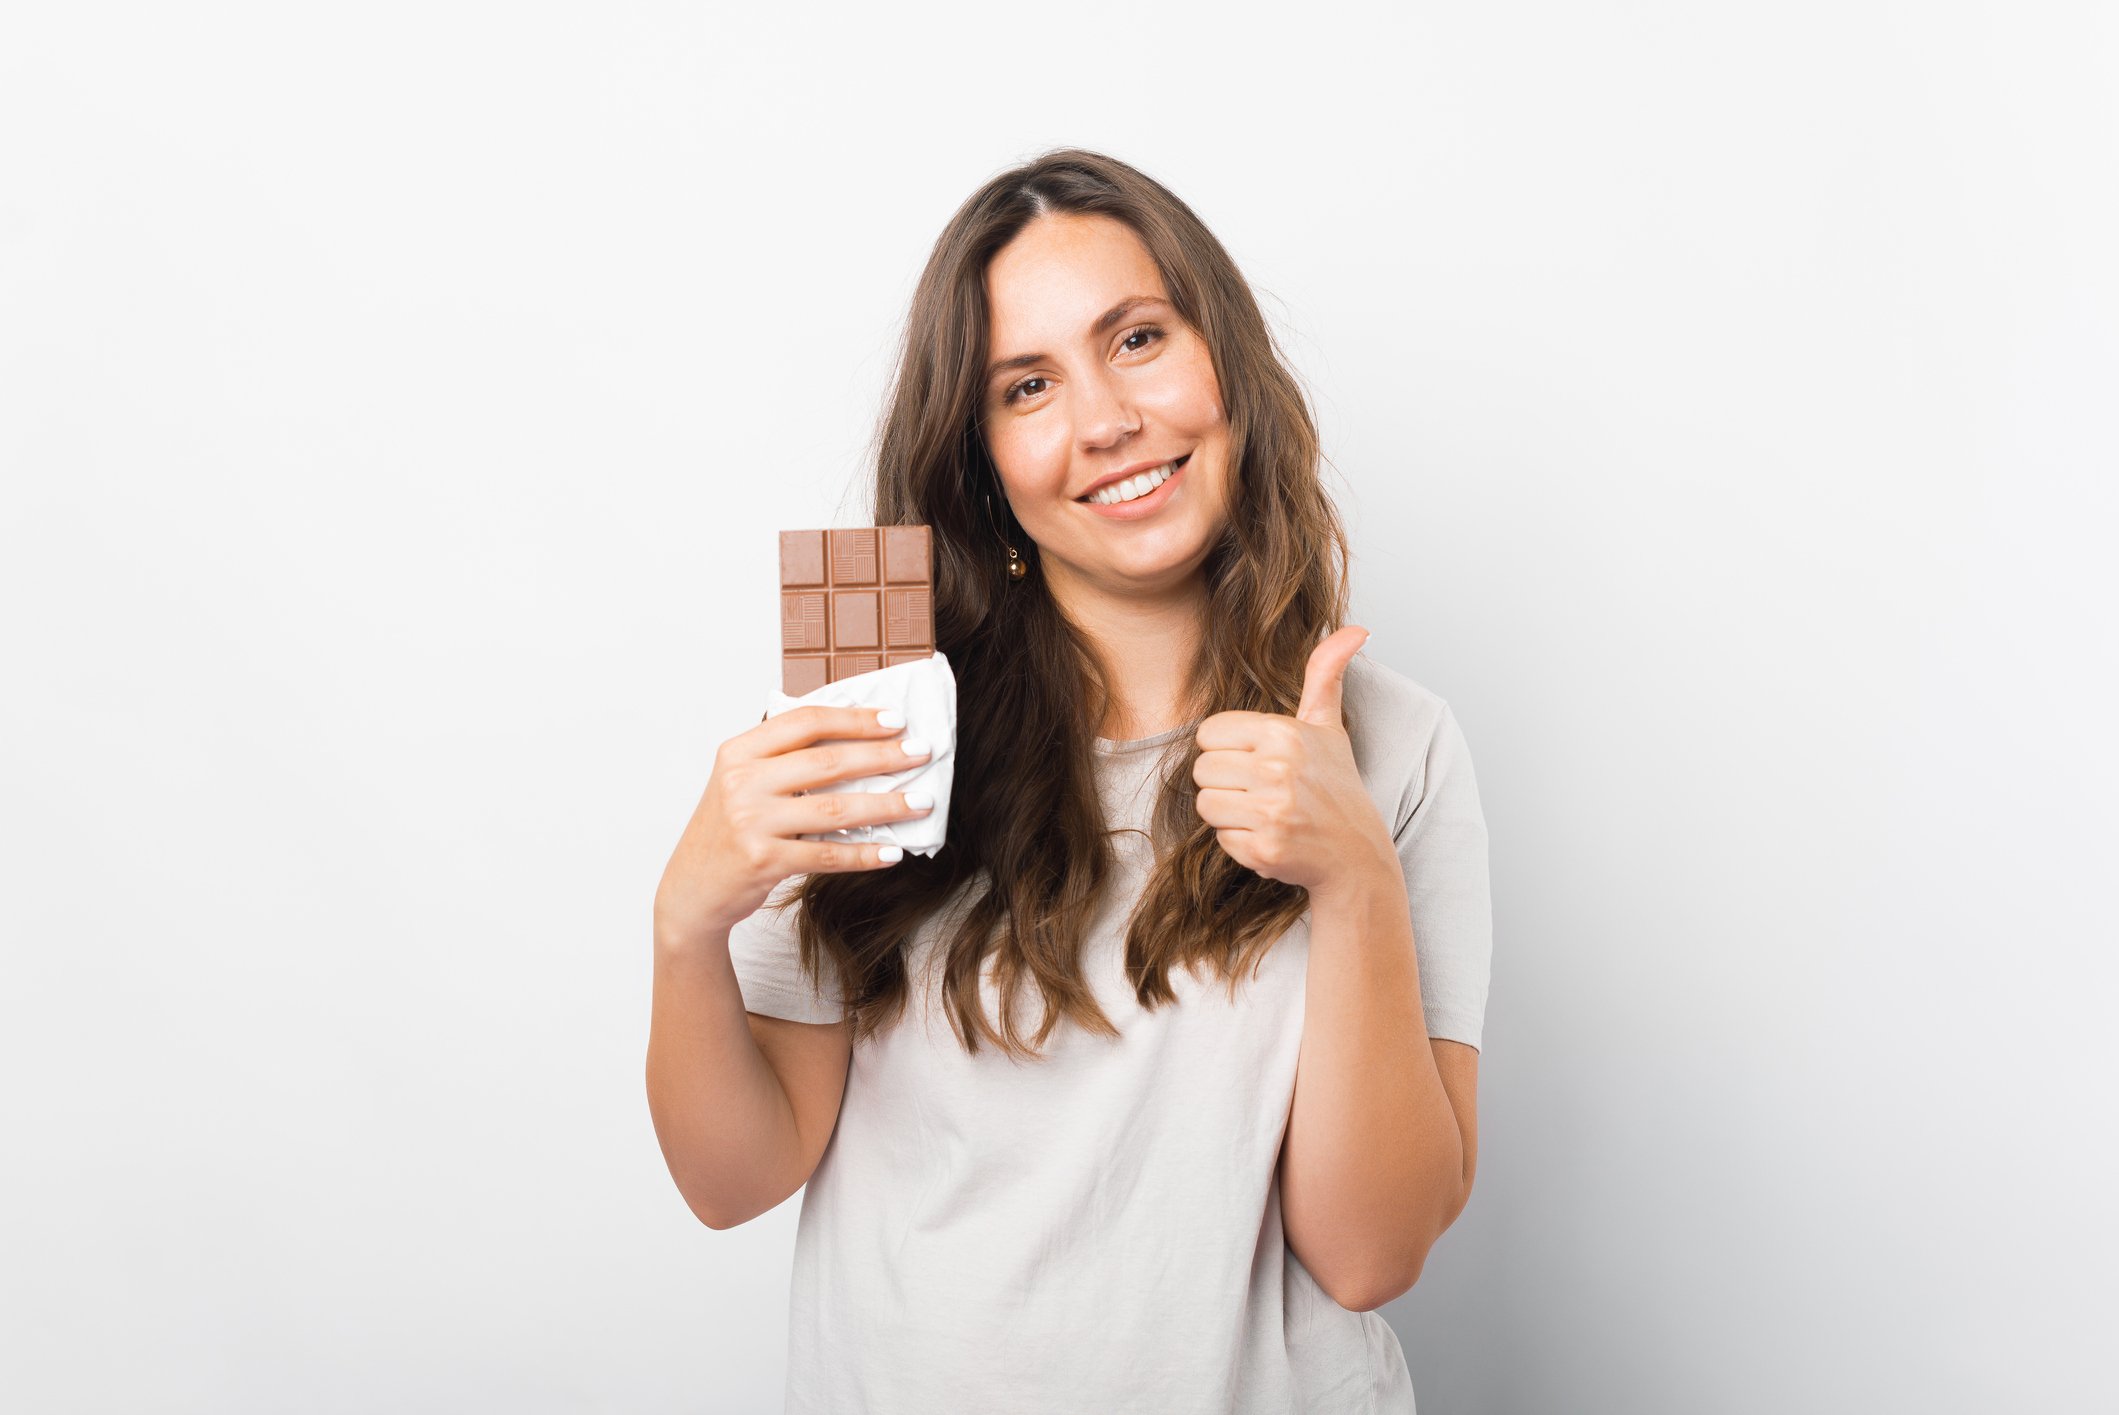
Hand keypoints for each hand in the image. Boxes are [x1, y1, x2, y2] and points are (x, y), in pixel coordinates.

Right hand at [653, 704, 934, 947]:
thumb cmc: (727, 831)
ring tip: (921, 802)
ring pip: (834, 809)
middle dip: (882, 756)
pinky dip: (863, 853)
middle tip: (921, 754)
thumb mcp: (743, 783)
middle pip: (827, 762)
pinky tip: (891, 851)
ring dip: (886, 806)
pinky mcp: (762, 860)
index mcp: (739, 752)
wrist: (691, 889)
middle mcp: (742, 782)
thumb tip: (858, 739)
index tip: (894, 720)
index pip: (805, 722)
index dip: (854, 719)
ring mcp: (751, 822)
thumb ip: (785, 759)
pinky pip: (826, 854)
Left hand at [1190, 626, 1394, 895]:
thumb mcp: (1328, 726)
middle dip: (1225, 783)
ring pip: (1206, 804)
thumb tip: (1356, 630)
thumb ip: (1325, 674)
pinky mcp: (1265, 849)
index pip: (1208, 733)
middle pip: (1202, 770)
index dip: (1226, 749)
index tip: (1256, 760)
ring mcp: (1272, 812)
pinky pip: (1220, 838)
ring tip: (1264, 812)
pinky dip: (1240, 842)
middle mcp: (1278, 770)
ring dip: (1229, 813)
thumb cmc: (1335, 786)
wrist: (1357, 853)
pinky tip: (1270, 836)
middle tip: (1261, 790)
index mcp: (1284, 733)